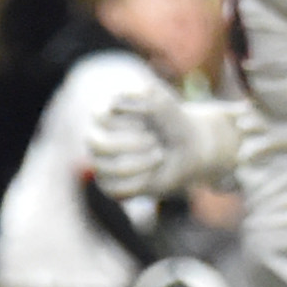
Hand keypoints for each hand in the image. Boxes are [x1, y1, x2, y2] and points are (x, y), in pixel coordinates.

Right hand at [90, 87, 240, 196]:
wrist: (189, 148)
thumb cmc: (173, 122)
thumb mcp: (164, 103)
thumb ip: (144, 96)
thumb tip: (121, 98)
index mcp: (105, 115)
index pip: (100, 118)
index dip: (128, 122)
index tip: (148, 122)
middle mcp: (99, 138)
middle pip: (96, 144)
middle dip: (131, 144)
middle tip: (155, 140)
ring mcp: (103, 162)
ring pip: (104, 170)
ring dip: (139, 164)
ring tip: (160, 155)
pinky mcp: (113, 184)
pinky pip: (114, 190)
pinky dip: (139, 183)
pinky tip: (154, 173)